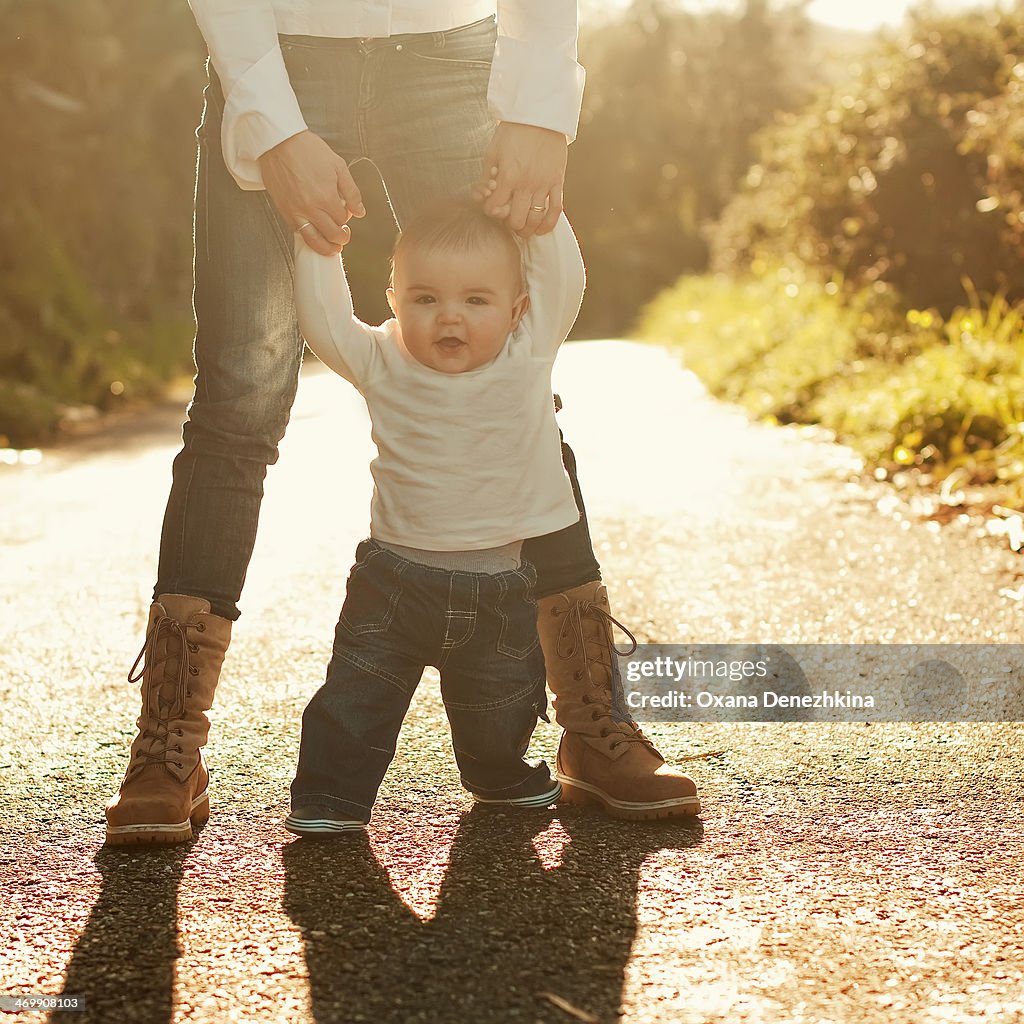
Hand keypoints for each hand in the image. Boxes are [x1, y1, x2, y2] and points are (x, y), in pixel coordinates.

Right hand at [259, 130, 365, 255]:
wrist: (278, 142)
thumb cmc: (306, 149)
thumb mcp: (338, 166)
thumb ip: (351, 192)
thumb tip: (360, 211)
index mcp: (327, 196)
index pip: (343, 220)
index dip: (347, 218)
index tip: (346, 212)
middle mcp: (311, 208)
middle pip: (332, 234)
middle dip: (342, 237)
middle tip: (344, 235)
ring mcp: (296, 212)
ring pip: (314, 241)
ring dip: (327, 248)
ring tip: (333, 249)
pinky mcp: (284, 211)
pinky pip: (298, 233)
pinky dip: (308, 238)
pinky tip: (314, 237)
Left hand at [472, 122, 567, 236]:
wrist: (540, 115)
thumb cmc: (513, 132)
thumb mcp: (493, 151)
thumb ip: (486, 176)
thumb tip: (480, 196)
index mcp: (507, 176)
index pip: (495, 208)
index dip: (491, 211)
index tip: (493, 207)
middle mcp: (526, 183)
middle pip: (516, 220)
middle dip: (510, 225)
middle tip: (509, 221)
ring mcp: (543, 184)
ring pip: (535, 219)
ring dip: (528, 229)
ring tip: (523, 230)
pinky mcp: (557, 182)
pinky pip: (555, 210)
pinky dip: (548, 224)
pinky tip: (541, 229)